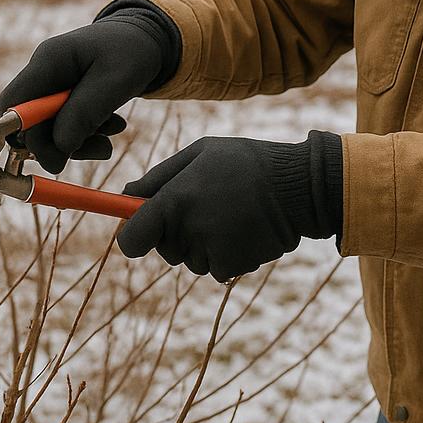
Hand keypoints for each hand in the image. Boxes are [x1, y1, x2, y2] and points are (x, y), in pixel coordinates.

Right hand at [0, 13, 167, 173]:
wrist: (146, 39)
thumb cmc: (132, 51)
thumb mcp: (116, 82)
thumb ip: (85, 114)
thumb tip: (58, 149)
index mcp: (49, 60)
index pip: (13, 104)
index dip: (26, 134)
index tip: (59, 152)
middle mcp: (44, 74)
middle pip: (30, 124)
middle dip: (61, 142)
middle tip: (101, 148)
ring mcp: (52, 87)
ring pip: (49, 131)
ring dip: (79, 141)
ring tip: (113, 133)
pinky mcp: (64, 99)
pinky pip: (64, 127)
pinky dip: (87, 134)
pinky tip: (112, 126)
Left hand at [116, 132, 340, 281]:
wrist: (298, 185)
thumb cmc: (244, 161)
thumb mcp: (199, 153)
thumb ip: (158, 177)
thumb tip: (125, 195)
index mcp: (174, 200)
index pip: (131, 240)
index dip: (131, 236)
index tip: (141, 228)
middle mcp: (188, 230)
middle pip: (162, 249)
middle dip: (174, 232)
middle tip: (203, 205)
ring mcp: (211, 252)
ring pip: (190, 259)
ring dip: (201, 243)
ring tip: (228, 213)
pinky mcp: (233, 267)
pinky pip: (214, 268)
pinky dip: (224, 254)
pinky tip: (242, 229)